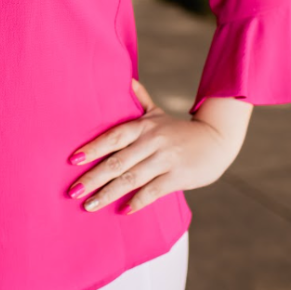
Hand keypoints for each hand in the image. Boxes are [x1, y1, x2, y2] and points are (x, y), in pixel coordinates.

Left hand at [66, 78, 244, 214]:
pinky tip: (122, 211)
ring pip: (131, 178)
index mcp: (144, 126)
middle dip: (93, 178)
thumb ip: (141, 98)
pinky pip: (153, 191)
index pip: (113, 136)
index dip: (93, 147)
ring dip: (108, 194)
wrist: (217, 140)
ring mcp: (165, 159)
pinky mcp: (178, 176)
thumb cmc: (180, 131)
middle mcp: (152, 141)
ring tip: (89, 206)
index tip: (73, 160)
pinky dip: (138, 202)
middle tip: (73, 191)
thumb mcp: (159, 113)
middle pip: (117, 161)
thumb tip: (127, 78)